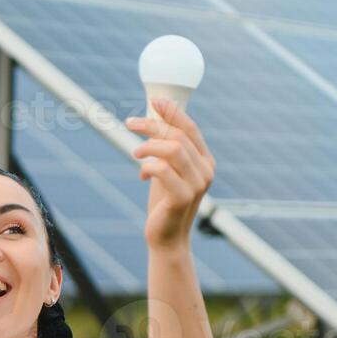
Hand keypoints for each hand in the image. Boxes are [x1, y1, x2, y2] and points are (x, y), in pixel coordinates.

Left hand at [126, 98, 215, 250]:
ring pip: (173, 148)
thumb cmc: (164, 202)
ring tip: (135, 153)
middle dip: (151, 125)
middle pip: (178, 135)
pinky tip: (142, 175)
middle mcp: (206, 170)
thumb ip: (164, 150)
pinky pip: (163, 169)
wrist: (166, 237)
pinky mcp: (183, 197)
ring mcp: (197, 184)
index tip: (154, 100)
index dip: (173, 111)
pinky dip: (148, 166)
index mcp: (205, 161)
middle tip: (130, 123)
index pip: (191, 128)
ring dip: (148, 146)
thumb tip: (152, 120)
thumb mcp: (166, 170)